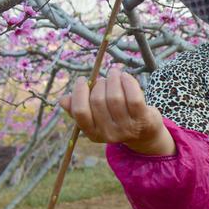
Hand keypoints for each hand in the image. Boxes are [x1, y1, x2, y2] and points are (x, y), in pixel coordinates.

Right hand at [57, 67, 174, 155]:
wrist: (145, 135)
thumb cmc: (116, 120)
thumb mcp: (97, 119)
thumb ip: (78, 110)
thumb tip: (63, 99)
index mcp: (93, 133)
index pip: (80, 112)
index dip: (79, 93)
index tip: (83, 80)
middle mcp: (109, 134)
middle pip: (98, 101)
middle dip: (99, 84)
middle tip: (104, 78)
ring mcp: (127, 128)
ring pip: (115, 97)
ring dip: (113, 79)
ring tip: (114, 73)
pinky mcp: (143, 119)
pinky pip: (133, 96)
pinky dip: (128, 82)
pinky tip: (125, 76)